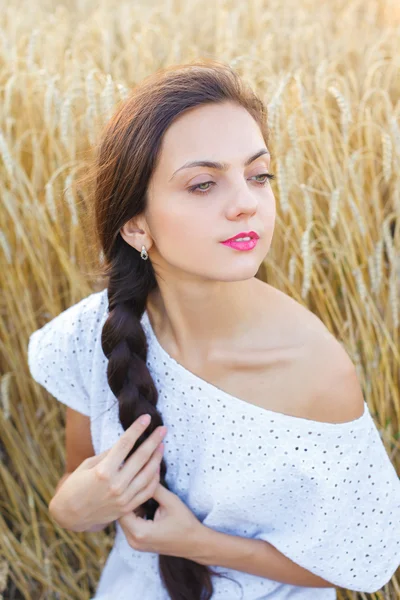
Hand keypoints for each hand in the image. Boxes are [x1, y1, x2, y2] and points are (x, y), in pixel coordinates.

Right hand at [49, 415, 166, 530]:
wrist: (70, 515)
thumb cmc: (75, 486)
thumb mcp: (86, 465)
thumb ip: (107, 455)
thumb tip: (124, 443)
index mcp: (103, 471)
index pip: (125, 444)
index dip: (137, 429)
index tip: (146, 418)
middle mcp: (115, 485)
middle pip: (141, 457)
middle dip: (154, 440)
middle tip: (163, 429)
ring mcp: (123, 498)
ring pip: (148, 474)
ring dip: (157, 458)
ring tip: (162, 445)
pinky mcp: (127, 508)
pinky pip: (147, 491)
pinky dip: (155, 478)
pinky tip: (157, 467)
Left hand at [117, 483, 204, 559]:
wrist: (196, 544)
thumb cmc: (185, 523)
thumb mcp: (170, 501)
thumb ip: (153, 487)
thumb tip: (144, 470)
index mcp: (139, 532)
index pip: (121, 507)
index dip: (124, 491)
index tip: (129, 478)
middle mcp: (133, 541)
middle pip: (120, 514)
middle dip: (125, 497)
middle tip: (131, 481)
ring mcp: (135, 544)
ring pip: (124, 519)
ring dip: (129, 505)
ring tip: (137, 489)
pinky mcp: (139, 543)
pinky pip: (129, 524)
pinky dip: (134, 512)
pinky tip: (142, 501)